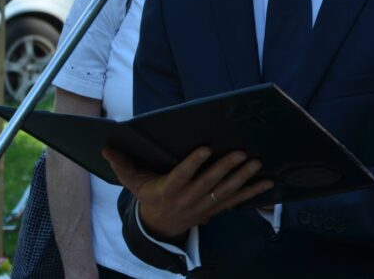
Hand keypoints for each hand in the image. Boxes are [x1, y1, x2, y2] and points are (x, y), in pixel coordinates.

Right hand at [103, 146, 274, 240]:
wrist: (159, 228)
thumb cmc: (149, 196)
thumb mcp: (133, 182)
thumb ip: (122, 164)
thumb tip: (106, 146)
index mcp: (168, 190)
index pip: (181, 175)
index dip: (192, 163)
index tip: (204, 148)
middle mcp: (188, 199)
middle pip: (209, 183)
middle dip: (225, 168)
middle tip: (241, 153)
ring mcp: (204, 205)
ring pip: (225, 192)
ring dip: (242, 178)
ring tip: (256, 163)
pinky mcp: (216, 209)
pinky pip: (237, 201)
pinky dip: (253, 193)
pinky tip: (268, 183)